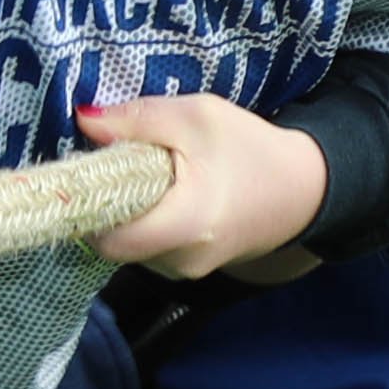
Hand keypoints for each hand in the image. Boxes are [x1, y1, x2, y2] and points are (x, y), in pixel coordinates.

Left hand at [88, 71, 329, 276]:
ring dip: (128, 212)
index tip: (85, 172)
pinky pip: (149, 247)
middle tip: (120, 164)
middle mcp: (180, 261)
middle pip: (114, 242)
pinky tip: (167, 195)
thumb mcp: (196, 117)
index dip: (87, 206)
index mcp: (184, 224)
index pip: (107, 238)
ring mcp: (184, 271)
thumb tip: (83, 121)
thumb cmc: (251, 149)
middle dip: (107, 204)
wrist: (304, 189)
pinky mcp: (188, 269)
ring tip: (152, 176)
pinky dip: (146, 222)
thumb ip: (138, 119)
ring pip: (130, 245)